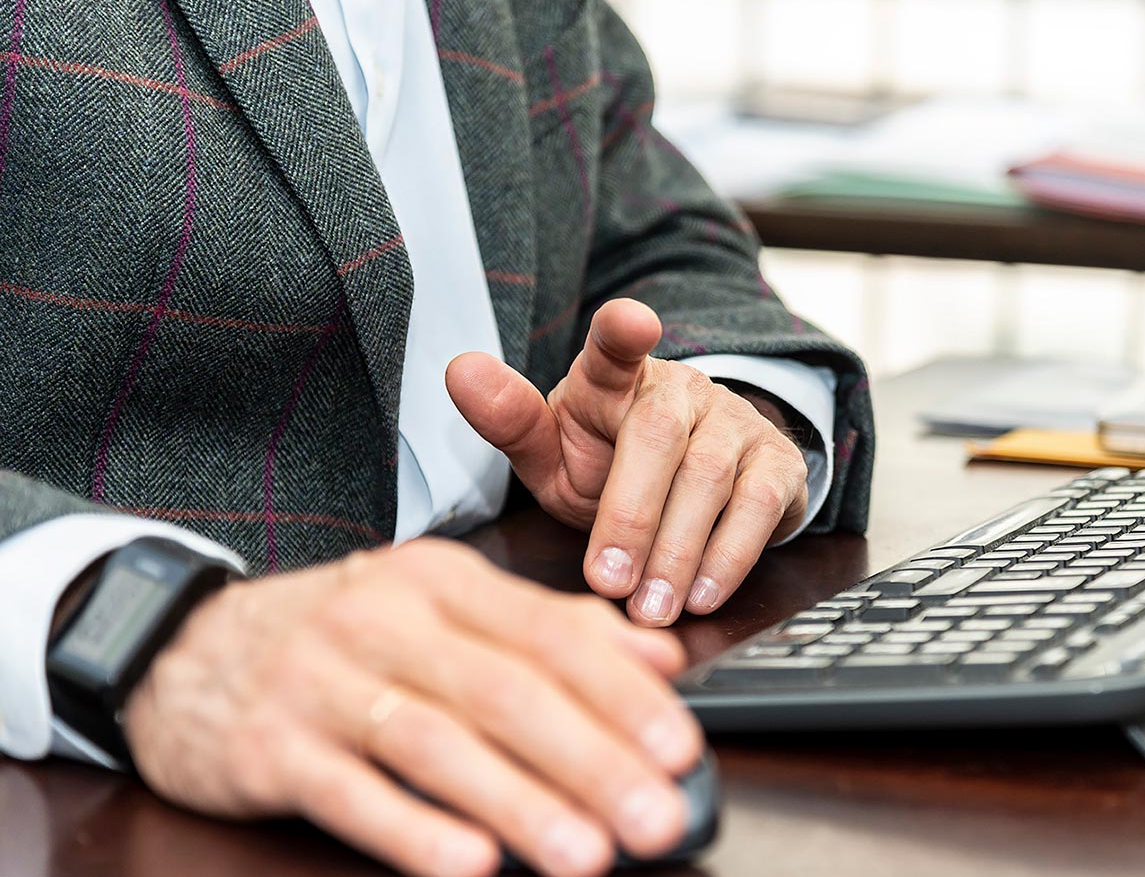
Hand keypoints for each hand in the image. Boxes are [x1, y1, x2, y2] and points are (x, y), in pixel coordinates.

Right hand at [122, 539, 703, 876]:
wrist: (178, 648)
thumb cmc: (339, 636)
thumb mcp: (441, 609)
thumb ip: (553, 629)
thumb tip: (659, 657)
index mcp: (441, 582)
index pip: (550, 634)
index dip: (621, 694)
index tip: (680, 747)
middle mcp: (384, 621)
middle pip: (506, 692)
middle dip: (592, 760)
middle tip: (656, 816)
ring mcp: (323, 683)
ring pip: (436, 744)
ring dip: (518, 804)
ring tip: (585, 856)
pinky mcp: (269, 747)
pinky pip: (350, 793)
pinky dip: (412, 830)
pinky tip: (469, 865)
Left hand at [446, 299, 809, 626]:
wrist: (693, 491)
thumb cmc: (610, 468)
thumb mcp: (555, 454)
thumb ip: (511, 423)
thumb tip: (460, 370)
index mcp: (615, 378)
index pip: (614, 346)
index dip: (622, 332)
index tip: (631, 322)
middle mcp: (681, 389)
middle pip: (657, 434)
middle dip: (630, 515)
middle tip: (608, 582)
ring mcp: (734, 421)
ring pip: (710, 476)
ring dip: (677, 550)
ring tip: (649, 607)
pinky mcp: (776, 461)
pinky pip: (759, 506)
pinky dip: (729, 556)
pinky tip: (701, 594)